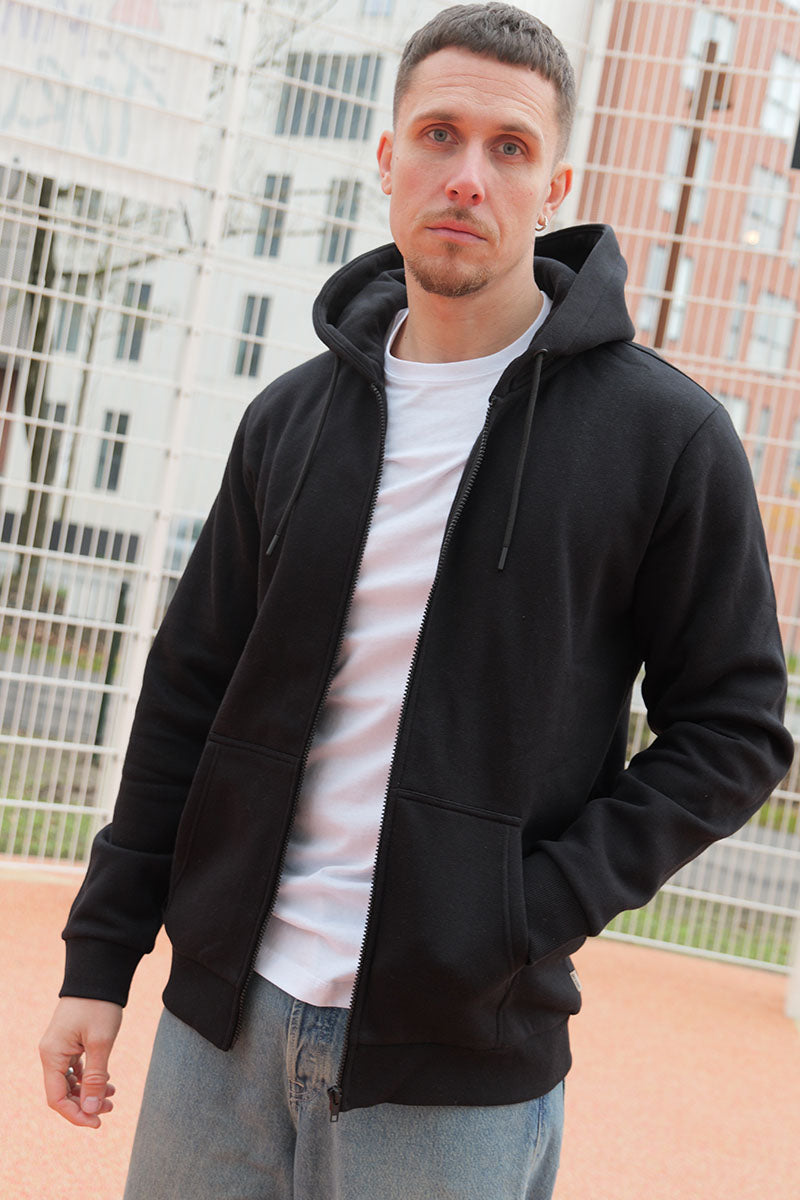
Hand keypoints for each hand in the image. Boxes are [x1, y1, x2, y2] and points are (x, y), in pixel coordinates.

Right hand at [39, 997, 122, 1127]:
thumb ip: (95, 1077)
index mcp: (52, 1055)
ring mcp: (59, 1048)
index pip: (56, 1098)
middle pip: (63, 1092)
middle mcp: (51, 1054)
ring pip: (70, 1082)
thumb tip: (90, 1109)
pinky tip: (107, 1082)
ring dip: (89, 1092)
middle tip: (110, 1107)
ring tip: (112, 1096)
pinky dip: (90, 1078)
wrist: (98, 975)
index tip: (98, 1122)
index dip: (76, 1114)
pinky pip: (75, 1069)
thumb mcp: (101, 1042)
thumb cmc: (99, 1005)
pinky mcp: (70, 1042)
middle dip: (85, 1104)